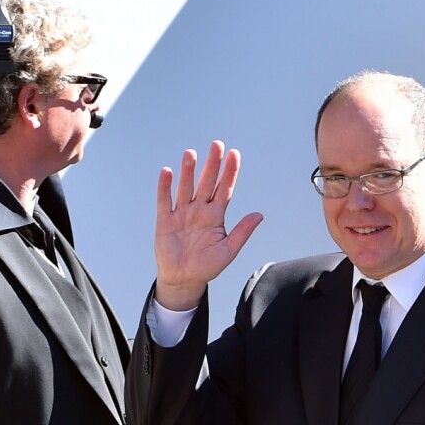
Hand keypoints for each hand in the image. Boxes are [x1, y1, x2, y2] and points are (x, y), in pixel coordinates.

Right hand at [155, 140, 262, 310]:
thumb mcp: (228, 250)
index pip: (224, 189)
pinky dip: (165, 187)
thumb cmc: (207, 266)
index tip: (234, 154)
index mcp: (216, 216)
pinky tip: (167, 172)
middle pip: (206, 183)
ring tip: (191, 153)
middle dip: (212, 164)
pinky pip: (165, 201)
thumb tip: (259, 215)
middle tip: (217, 145)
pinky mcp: (165, 221)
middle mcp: (199, 210)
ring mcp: (182, 214)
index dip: (229, 172)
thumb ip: (242, 232)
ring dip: (188, 171)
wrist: (184, 280)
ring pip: (186, 188)